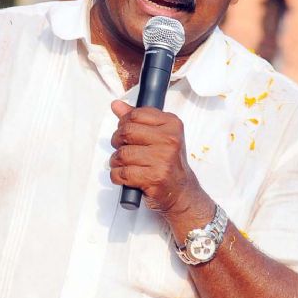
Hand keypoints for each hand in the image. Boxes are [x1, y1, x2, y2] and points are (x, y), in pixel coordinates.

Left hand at [109, 100, 205, 218]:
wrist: (181, 191)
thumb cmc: (167, 163)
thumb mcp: (158, 136)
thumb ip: (137, 119)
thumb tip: (116, 105)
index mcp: (171, 124)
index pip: (135, 115)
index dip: (124, 124)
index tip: (126, 133)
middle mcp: (169, 140)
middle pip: (126, 132)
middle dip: (117, 142)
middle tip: (122, 149)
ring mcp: (162, 159)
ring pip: (122, 154)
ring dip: (116, 161)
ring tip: (124, 164)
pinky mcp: (153, 178)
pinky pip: (122, 173)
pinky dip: (117, 176)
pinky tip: (125, 176)